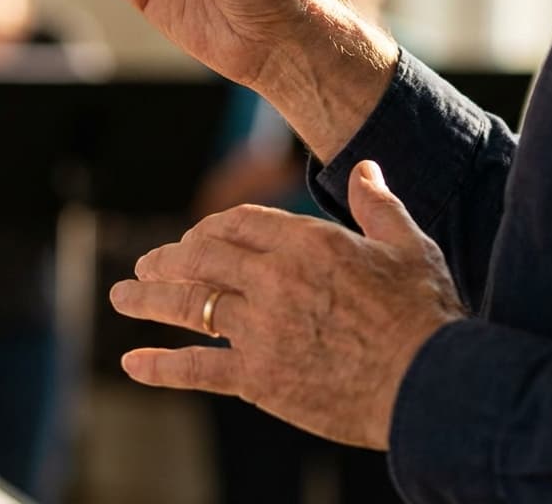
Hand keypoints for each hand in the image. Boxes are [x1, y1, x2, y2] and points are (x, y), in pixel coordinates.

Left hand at [109, 161, 464, 448]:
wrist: (430, 385)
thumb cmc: (425, 315)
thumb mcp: (407, 246)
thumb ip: (377, 204)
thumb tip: (364, 167)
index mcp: (305, 243)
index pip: (237, 224)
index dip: (209, 230)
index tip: (195, 240)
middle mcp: (273, 279)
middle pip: (201, 260)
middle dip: (168, 260)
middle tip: (146, 266)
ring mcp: (259, 328)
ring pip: (188, 306)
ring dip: (148, 300)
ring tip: (121, 297)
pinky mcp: (257, 377)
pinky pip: (197, 368)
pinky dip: (160, 367)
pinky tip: (132, 364)